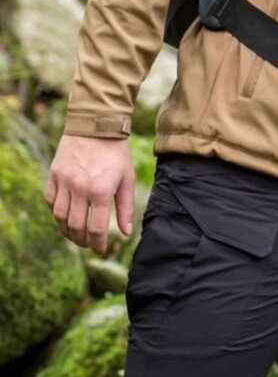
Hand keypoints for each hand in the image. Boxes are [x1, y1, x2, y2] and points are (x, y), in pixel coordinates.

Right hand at [46, 135, 135, 255]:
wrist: (96, 127)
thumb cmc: (117, 155)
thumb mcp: (127, 181)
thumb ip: (126, 209)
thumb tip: (125, 233)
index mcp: (101, 192)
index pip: (95, 228)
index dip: (97, 244)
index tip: (100, 250)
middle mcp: (79, 188)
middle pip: (75, 226)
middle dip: (81, 240)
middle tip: (87, 245)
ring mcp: (64, 180)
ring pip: (59, 216)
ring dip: (66, 230)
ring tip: (75, 235)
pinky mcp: (53, 173)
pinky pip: (50, 200)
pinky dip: (55, 213)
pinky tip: (64, 217)